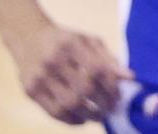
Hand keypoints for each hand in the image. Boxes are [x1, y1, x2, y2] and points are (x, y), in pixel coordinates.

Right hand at [7, 22, 133, 123]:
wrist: (28, 37)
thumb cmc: (66, 41)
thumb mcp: (89, 41)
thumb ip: (109, 59)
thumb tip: (130, 78)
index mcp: (71, 44)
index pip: (97, 70)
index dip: (111, 86)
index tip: (119, 96)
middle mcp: (53, 61)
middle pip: (83, 90)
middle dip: (103, 103)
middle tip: (112, 109)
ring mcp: (39, 77)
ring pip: (68, 105)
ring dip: (89, 115)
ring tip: (100, 116)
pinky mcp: (30, 91)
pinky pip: (53, 112)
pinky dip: (71, 120)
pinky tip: (82, 119)